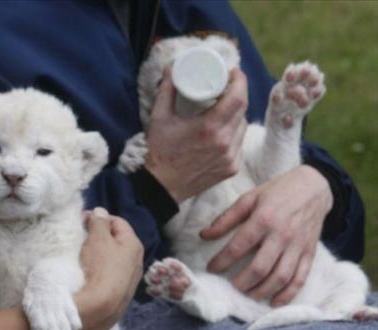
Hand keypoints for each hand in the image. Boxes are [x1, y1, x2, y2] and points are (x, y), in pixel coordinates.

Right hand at [79, 207, 143, 329]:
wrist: (99, 308)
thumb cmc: (100, 267)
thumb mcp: (97, 238)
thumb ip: (99, 222)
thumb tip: (100, 212)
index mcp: (134, 245)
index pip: (118, 222)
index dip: (99, 218)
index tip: (82, 221)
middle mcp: (137, 262)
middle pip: (117, 241)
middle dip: (99, 237)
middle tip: (81, 238)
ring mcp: (131, 281)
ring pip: (114, 260)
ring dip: (99, 255)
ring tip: (83, 257)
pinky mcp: (121, 296)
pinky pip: (110, 276)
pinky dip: (100, 272)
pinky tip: (89, 275)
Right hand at [145, 67, 247, 202]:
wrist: (163, 188)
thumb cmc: (160, 153)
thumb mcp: (160, 118)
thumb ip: (167, 90)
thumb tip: (172, 67)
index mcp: (209, 128)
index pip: (238, 97)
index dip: (240, 80)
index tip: (233, 73)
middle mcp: (224, 143)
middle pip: (242, 109)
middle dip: (237, 93)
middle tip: (226, 86)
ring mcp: (230, 158)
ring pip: (242, 126)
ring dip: (236, 114)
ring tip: (223, 108)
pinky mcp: (231, 169)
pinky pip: (239, 143)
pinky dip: (233, 133)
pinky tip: (222, 131)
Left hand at [201, 165, 332, 305]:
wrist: (315, 187)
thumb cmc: (278, 192)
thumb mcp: (249, 198)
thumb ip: (226, 218)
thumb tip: (204, 235)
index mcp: (264, 219)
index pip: (238, 246)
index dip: (222, 261)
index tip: (211, 268)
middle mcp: (282, 235)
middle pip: (260, 268)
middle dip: (242, 283)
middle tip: (230, 287)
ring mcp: (297, 246)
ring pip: (280, 277)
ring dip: (262, 291)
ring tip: (248, 295)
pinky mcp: (310, 253)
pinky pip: (300, 279)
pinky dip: (287, 295)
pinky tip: (274, 302)